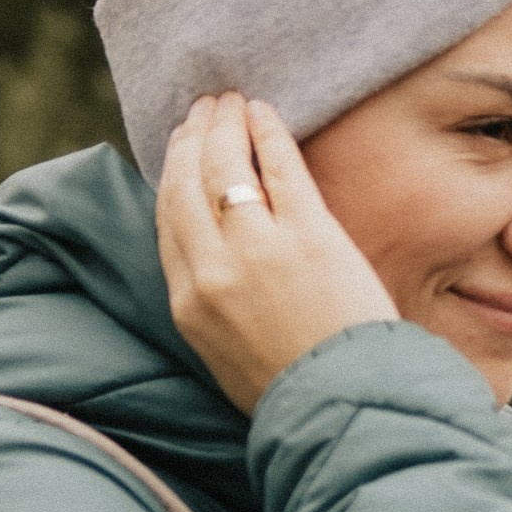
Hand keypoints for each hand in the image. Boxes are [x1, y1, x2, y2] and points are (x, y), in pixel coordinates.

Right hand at [157, 95, 396, 412]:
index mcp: (188, 302)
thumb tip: (208, 259)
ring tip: (229, 102)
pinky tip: (264, 113)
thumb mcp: (224, 353)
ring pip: (224, 165)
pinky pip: (279, 166)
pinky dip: (267, 132)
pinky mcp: (309, 235)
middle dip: (191, 138)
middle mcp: (212, 269)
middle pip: (187, 183)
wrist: (344, 409)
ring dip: (224, 125)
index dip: (172, 175)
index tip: (180, 149)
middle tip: (201, 111)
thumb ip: (208, 302)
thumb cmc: (294, 387)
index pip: (168, 219)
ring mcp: (259, 249)